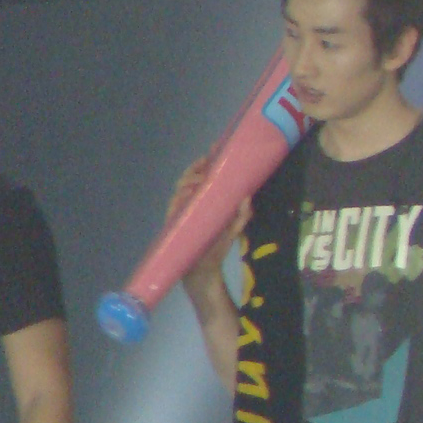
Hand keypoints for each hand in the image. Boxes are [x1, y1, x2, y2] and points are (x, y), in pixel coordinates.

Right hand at [170, 157, 251, 279]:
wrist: (202, 272)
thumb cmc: (216, 249)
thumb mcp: (233, 230)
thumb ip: (241, 216)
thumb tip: (248, 197)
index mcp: (204, 203)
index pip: (202, 179)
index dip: (205, 165)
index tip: (214, 150)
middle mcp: (191, 205)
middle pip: (188, 179)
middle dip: (196, 168)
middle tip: (206, 161)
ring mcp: (181, 213)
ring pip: (180, 189)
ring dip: (189, 180)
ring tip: (200, 177)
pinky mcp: (175, 223)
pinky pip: (174, 206)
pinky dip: (181, 197)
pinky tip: (189, 192)